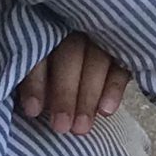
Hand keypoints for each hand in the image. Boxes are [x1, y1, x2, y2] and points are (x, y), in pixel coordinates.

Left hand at [16, 34, 130, 136]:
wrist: (96, 53)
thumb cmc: (55, 70)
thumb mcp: (42, 68)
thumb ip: (37, 78)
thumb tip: (31, 107)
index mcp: (47, 31)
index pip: (40, 53)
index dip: (36, 82)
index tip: (33, 111)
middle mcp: (75, 28)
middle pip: (70, 55)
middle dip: (65, 93)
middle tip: (62, 127)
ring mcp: (103, 35)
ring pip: (97, 60)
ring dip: (88, 95)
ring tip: (81, 127)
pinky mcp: (124, 50)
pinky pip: (121, 67)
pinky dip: (114, 89)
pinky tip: (106, 112)